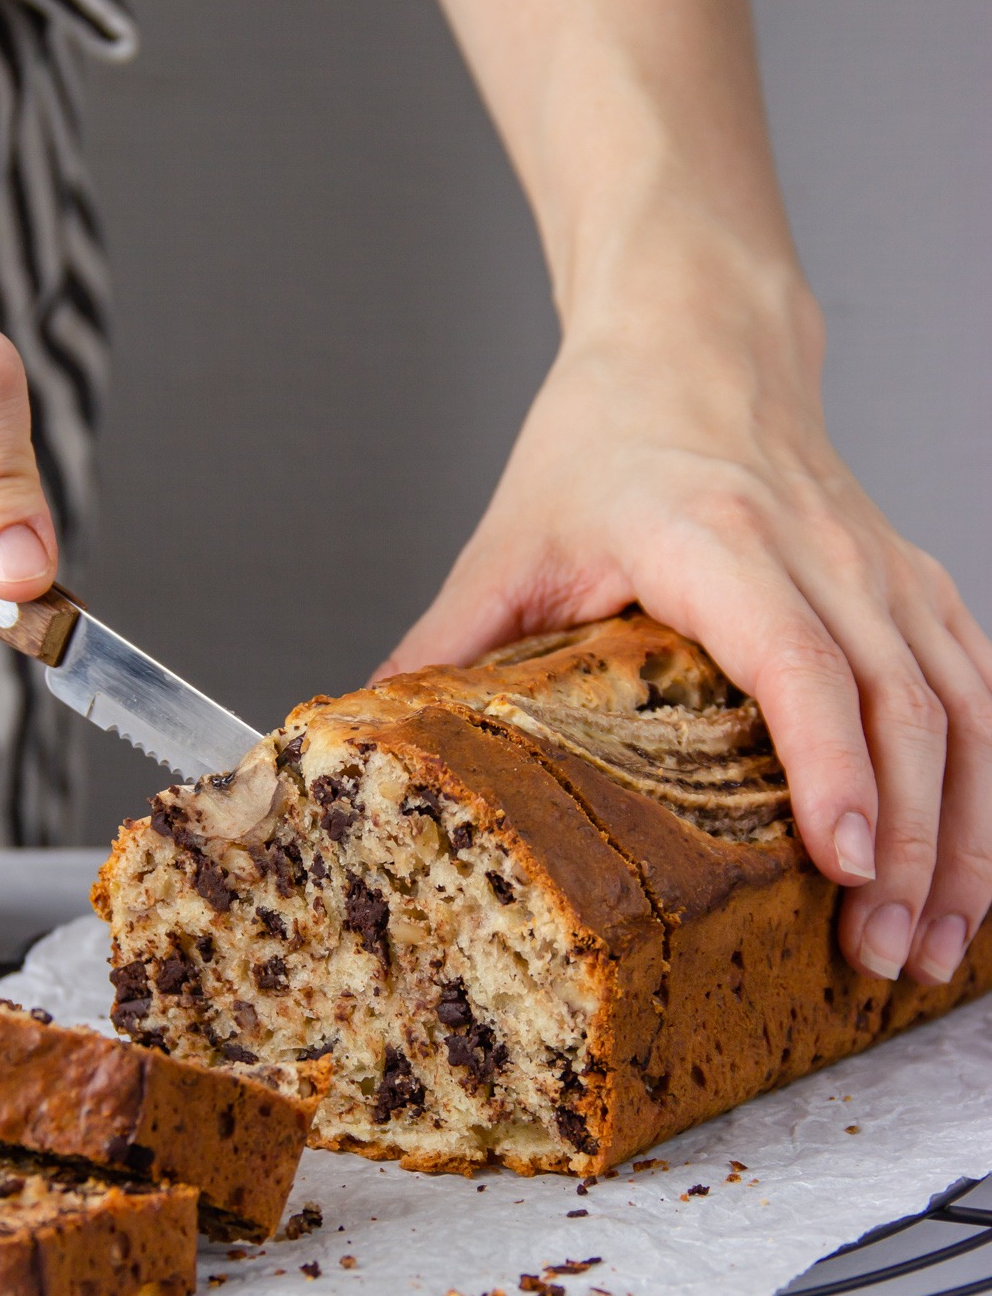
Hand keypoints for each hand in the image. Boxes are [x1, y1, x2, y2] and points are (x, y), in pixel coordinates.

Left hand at [377, 261, 991, 988]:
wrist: (696, 337)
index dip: (828, 767)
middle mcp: (821, 552)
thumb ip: (441, 648)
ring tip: (939, 944)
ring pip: (962, 707)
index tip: (841, 865)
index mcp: (715, 541)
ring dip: (966, 833)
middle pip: (901, 706)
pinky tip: (973, 868)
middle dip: (910, 844)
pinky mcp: (912, 583)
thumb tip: (366, 745)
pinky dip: (989, 783)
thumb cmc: (603, 437)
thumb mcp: (507, 542)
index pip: (798, 662)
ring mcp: (882, 567)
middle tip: (883, 957)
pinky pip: (978, 688)